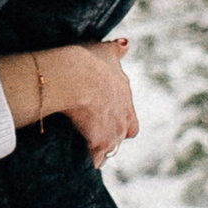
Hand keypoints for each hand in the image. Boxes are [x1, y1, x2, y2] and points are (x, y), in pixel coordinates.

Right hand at [33, 37, 136, 167]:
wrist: (77, 77)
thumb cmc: (89, 62)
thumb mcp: (105, 51)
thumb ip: (116, 51)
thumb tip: (125, 45)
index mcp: (125, 97)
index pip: (130, 118)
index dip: (119, 120)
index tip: (105, 119)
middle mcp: (124, 117)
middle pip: (123, 135)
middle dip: (112, 137)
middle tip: (94, 135)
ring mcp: (113, 132)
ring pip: (110, 150)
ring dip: (100, 151)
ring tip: (84, 151)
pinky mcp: (100, 143)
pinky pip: (95, 160)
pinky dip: (88, 160)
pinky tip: (78, 162)